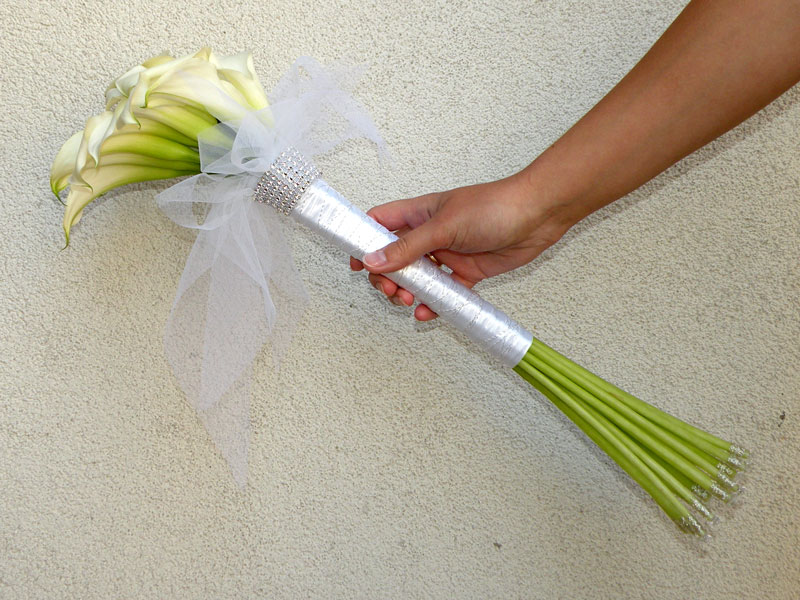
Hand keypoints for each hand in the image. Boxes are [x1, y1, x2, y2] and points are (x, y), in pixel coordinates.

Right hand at [350, 171, 576, 319]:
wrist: (538, 215)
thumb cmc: (493, 206)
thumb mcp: (444, 226)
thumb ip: (408, 247)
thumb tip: (372, 260)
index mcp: (419, 213)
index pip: (379, 223)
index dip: (363, 241)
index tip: (355, 263)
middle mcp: (430, 234)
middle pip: (394, 258)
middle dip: (386, 276)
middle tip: (391, 290)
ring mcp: (447, 254)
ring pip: (417, 278)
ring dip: (408, 292)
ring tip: (410, 301)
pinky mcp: (466, 272)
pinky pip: (444, 292)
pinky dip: (434, 304)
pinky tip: (427, 313)